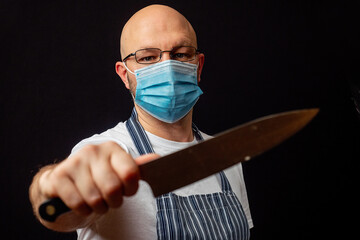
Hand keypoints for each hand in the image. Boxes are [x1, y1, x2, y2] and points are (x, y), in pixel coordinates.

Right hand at [38, 141, 158, 216]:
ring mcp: (74, 162)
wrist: (64, 180)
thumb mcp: (118, 170)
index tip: (127, 191)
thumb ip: (137, 168)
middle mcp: (93, 151)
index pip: (131, 173)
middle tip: (110, 200)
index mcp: (112, 148)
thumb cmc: (97, 177)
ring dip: (98, 208)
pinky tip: (82, 203)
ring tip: (96, 202)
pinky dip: (82, 210)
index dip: (131, 189)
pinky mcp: (58, 176)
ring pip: (95, 199)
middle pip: (113, 189)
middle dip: (114, 202)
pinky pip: (77, 203)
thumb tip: (157, 159)